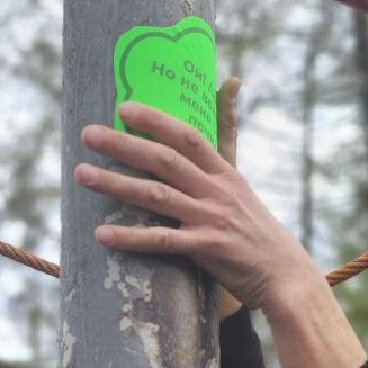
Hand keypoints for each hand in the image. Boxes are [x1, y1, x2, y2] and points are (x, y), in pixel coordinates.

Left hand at [75, 93, 321, 315]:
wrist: (286, 277)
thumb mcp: (243, 190)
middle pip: (164, 160)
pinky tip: (102, 235)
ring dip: (116, 184)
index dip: (156, 120)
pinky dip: (131, 238)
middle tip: (88, 133)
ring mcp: (211, 219)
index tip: (125, 107)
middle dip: (124, 144)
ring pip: (157, 195)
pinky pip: (162, 240)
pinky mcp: (207, 249)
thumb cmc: (259, 235)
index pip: (188, 137)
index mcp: (225, 175)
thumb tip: (229, 91)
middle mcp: (217, 191)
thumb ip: (224, 152)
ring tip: (81, 175)